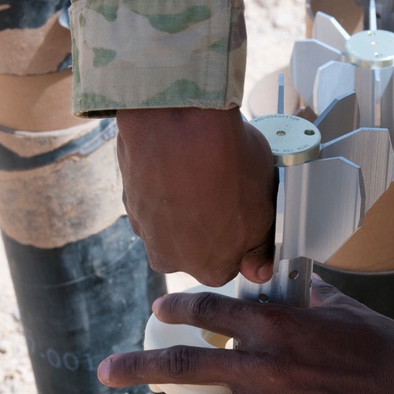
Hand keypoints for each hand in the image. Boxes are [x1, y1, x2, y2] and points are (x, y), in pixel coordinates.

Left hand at [97, 278, 393, 393]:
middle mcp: (261, 365)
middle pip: (184, 366)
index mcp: (273, 325)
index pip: (211, 312)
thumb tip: (290, 282)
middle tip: (106, 372)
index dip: (178, 310)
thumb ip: (306, 296)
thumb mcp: (341, 308)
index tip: (158, 312)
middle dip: (138, 369)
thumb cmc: (382, 344)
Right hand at [116, 107, 275, 285]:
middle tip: (223, 187)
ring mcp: (146, 230)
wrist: (176, 124)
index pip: (230, 262)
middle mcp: (171, 259)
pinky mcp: (128, 201)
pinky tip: (178, 162)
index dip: (240, 234)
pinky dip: (164, 185)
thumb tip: (258, 270)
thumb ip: (259, 247)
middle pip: (197, 245)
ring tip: (201, 170)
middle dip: (208, 221)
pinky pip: (153, 199)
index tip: (245, 212)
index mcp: (211, 269)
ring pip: (172, 222)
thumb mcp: (265, 211)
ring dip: (185, 202)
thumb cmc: (227, 166)